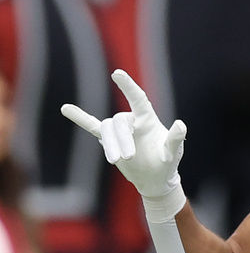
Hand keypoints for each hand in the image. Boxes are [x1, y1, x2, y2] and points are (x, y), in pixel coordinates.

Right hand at [61, 69, 186, 218]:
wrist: (155, 178)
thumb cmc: (167, 163)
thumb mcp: (173, 152)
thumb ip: (175, 139)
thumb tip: (181, 124)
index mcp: (148, 119)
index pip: (138, 98)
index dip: (128, 86)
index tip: (117, 74)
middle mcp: (133, 120)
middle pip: (119, 121)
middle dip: (122, 139)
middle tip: (129, 158)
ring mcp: (121, 130)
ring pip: (107, 129)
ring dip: (110, 145)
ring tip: (116, 160)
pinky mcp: (110, 141)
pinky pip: (93, 126)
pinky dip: (81, 118)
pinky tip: (66, 108)